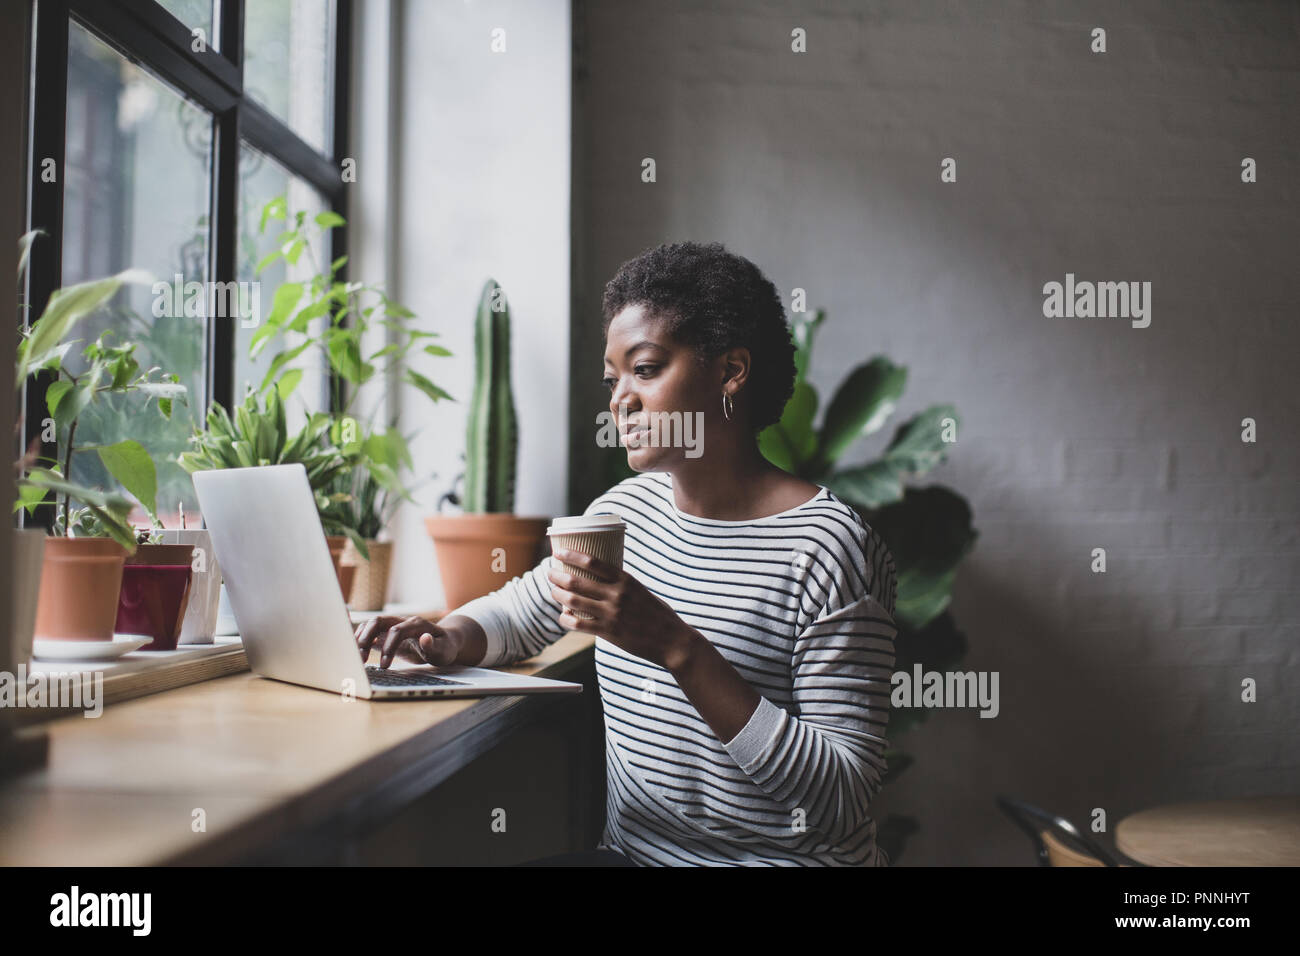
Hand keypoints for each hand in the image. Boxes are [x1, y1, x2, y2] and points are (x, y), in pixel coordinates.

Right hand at [354, 615, 461, 669]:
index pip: (397, 631)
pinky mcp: (388, 634)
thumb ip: (434, 646)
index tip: (385, 666)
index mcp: (416, 624)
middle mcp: (402, 621)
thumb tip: (425, 638)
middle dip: (366, 638)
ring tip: (355, 657)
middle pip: (378, 621)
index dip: (389, 647)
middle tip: (360, 658)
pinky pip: (371, 632)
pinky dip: (361, 639)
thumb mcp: (444, 650)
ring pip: (371, 625)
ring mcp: (393, 626)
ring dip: (360, 638)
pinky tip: (355, 652)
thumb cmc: (444, 647)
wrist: (444, 642)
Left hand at [547, 548, 696, 671]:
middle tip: (550, 573)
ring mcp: (611, 614)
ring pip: (573, 602)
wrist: (671, 640)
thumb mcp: (642, 591)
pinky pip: (578, 625)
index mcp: (626, 580)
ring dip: (557, 595)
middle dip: (558, 576)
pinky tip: (563, 616)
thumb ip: (622, 585)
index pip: (593, 562)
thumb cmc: (658, 614)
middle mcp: (617, 595)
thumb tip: (601, 579)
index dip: (571, 555)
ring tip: (553, 592)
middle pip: (576, 582)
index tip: (558, 552)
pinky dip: (566, 619)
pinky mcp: (608, 632)